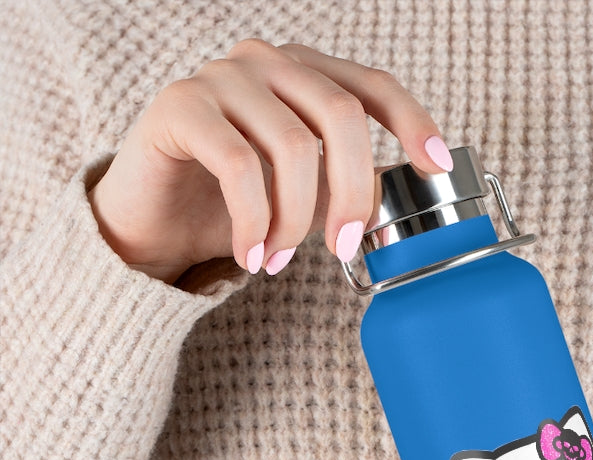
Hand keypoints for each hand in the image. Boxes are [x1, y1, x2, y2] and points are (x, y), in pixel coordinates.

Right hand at [87, 38, 452, 282]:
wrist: (152, 221)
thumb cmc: (233, 205)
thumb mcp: (305, 195)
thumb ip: (345, 184)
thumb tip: (401, 198)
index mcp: (305, 75)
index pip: (372, 86)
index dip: (412, 122)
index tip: (436, 166)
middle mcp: (267, 62)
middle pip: (341, 115)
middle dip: (352, 192)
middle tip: (344, 248)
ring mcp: (222, 76)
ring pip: (293, 147)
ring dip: (293, 221)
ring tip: (279, 261)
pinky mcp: (180, 105)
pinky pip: (240, 166)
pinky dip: (255, 222)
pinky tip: (252, 255)